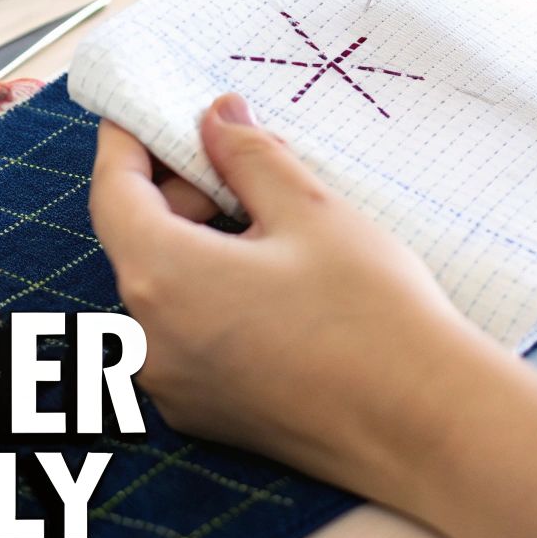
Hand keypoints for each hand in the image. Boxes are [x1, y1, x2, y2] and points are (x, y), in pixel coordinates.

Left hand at [88, 94, 497, 494]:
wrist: (423, 425)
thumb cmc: (371, 316)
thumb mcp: (309, 211)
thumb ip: (248, 156)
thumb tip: (216, 118)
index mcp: (162, 279)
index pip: (113, 193)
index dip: (127, 143)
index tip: (144, 111)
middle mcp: (148, 341)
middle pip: (137, 242)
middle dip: (179, 194)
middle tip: (239, 162)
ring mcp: (173, 385)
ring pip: (163, 289)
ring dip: (197, 245)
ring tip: (270, 222)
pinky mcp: (205, 412)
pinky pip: (185, 334)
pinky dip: (209, 294)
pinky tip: (273, 280)